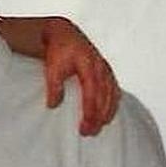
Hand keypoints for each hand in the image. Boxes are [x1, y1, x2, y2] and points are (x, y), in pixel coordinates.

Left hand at [40, 18, 119, 135]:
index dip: (89, 112)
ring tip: (101, 126)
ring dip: (108, 111)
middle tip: (90, 133)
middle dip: (98, 116)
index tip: (84, 127)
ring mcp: (104, 68)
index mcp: (88, 65)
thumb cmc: (57, 50)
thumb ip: (54, 86)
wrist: (64, 33)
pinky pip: (113, 88)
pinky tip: (108, 112)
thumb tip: (53, 105)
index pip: (91, 94)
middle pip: (104, 97)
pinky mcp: (105, 69)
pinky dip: (113, 102)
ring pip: (112, 93)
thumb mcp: (52, 67)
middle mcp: (100, 67)